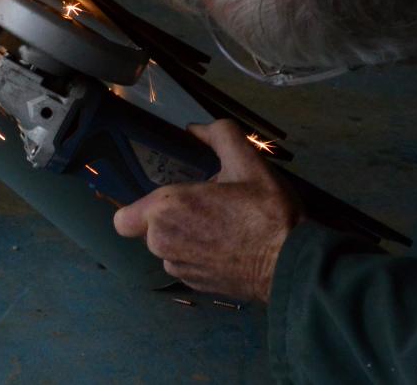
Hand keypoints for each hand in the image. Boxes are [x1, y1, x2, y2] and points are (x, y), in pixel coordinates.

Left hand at [113, 119, 301, 301]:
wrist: (293, 265)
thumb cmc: (266, 212)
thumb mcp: (247, 162)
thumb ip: (219, 135)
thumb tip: (196, 128)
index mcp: (165, 210)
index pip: (123, 217)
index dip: (137, 209)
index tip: (162, 201)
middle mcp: (162, 243)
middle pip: (149, 230)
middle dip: (170, 219)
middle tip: (204, 208)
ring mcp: (179, 269)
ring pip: (168, 249)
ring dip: (185, 239)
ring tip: (219, 228)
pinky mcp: (196, 287)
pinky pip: (186, 266)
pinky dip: (199, 258)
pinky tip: (227, 249)